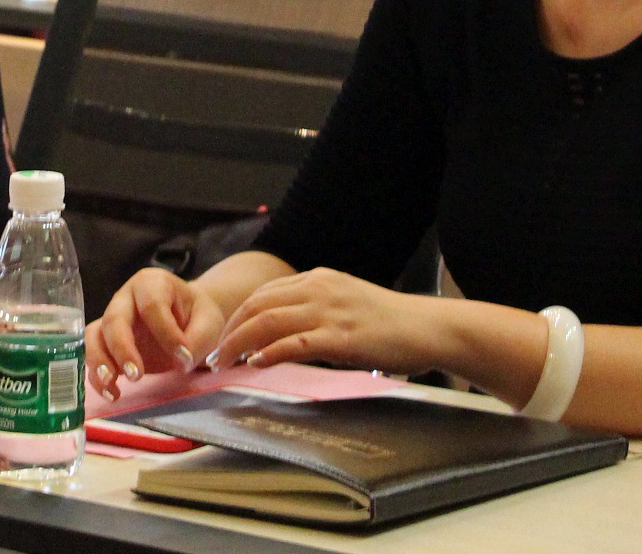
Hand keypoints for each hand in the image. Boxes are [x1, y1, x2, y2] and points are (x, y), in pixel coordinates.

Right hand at [87, 268, 226, 393]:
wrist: (188, 320)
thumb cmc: (196, 316)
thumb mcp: (209, 323)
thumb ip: (198, 340)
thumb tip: (180, 361)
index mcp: (153, 284)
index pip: (152, 306)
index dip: (166, 333)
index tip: (183, 358)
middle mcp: (126, 298)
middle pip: (115, 319)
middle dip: (122, 348)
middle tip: (137, 376)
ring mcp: (112, 319)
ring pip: (94, 335)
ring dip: (99, 361)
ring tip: (111, 384)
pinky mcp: (106, 342)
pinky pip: (92, 355)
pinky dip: (96, 375)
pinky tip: (112, 393)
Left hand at [209, 267, 430, 371]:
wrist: (426, 327)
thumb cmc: (389, 323)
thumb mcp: (346, 304)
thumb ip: (316, 312)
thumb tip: (284, 335)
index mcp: (318, 279)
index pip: (264, 294)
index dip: (238, 316)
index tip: (224, 338)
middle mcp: (319, 289)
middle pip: (257, 305)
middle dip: (230, 330)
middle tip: (215, 355)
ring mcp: (329, 311)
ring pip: (268, 321)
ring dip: (240, 343)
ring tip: (226, 363)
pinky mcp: (341, 337)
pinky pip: (295, 343)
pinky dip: (269, 353)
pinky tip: (256, 364)